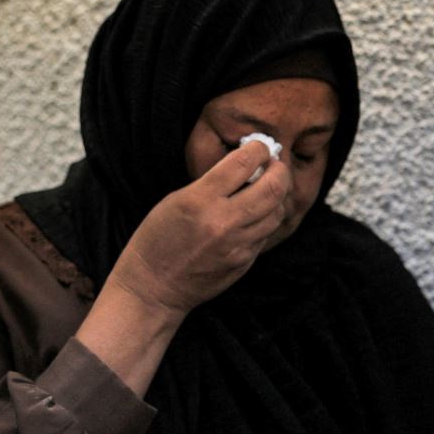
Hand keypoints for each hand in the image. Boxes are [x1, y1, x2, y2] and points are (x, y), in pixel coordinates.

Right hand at [108, 140, 288, 316]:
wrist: (153, 287)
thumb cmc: (157, 239)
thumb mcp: (176, 200)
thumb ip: (211, 184)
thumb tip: (245, 166)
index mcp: (200, 200)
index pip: (243, 164)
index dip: (259, 149)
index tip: (261, 147)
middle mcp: (223, 222)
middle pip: (272, 188)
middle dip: (280, 171)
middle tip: (276, 166)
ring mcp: (237, 245)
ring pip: (276, 212)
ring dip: (278, 196)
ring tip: (270, 188)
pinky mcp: (244, 262)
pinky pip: (266, 234)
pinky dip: (267, 219)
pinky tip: (258, 214)